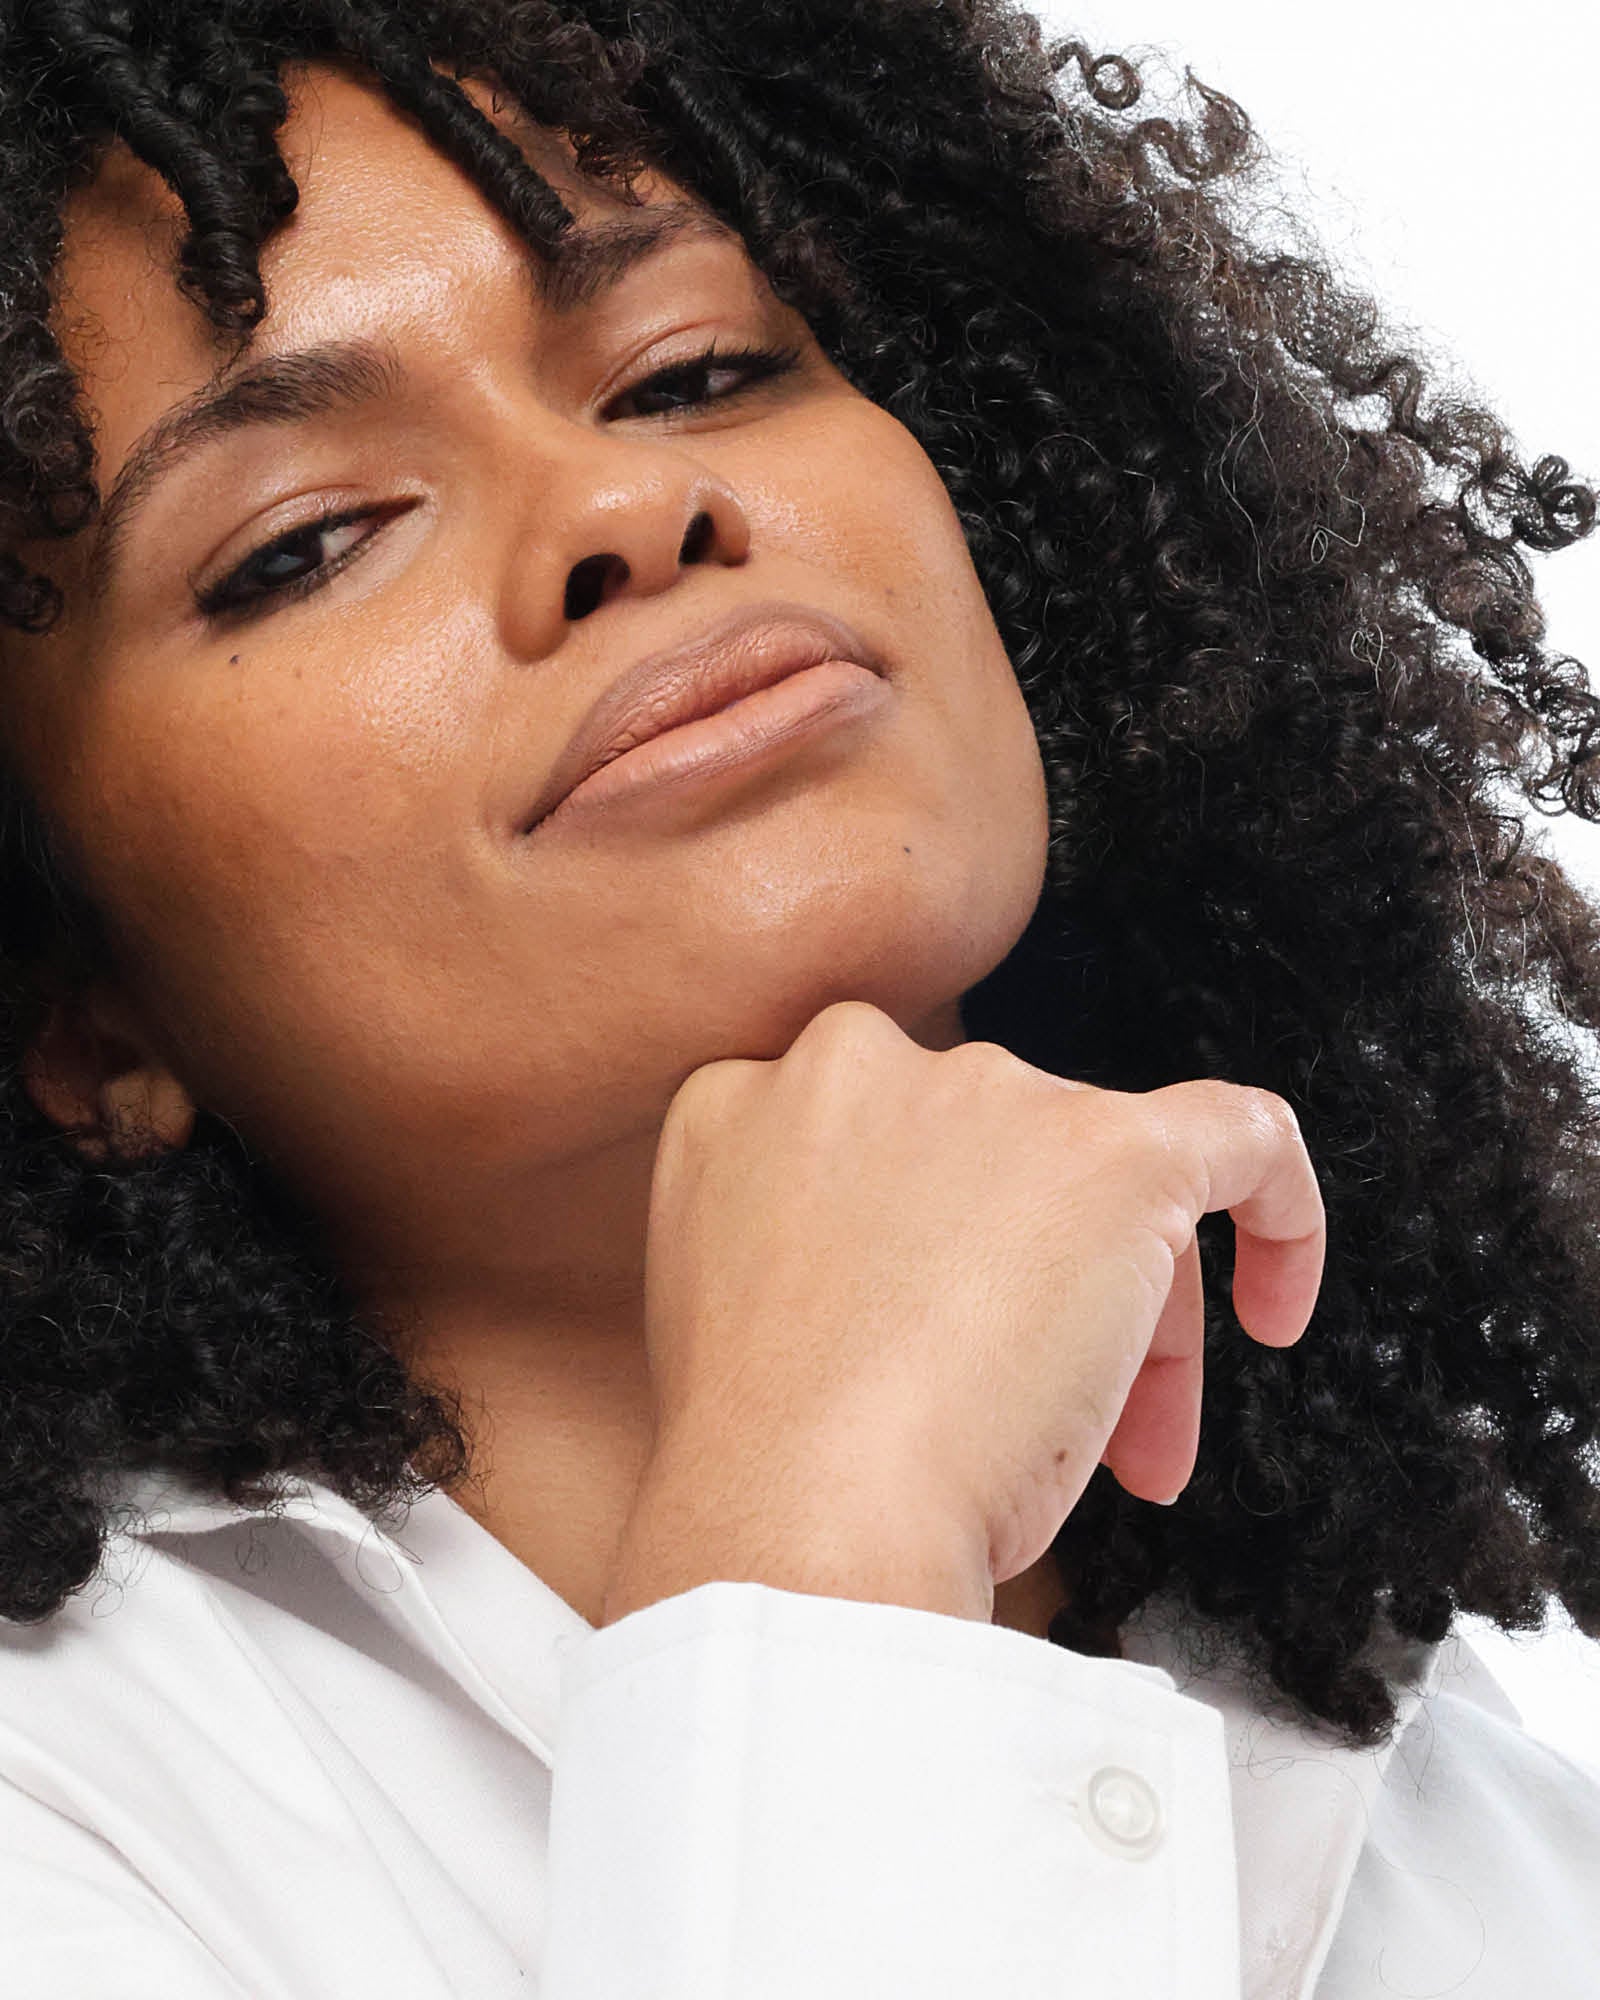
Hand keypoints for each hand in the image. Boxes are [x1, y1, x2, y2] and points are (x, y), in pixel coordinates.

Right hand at [602, 999, 1323, 1624]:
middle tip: (1052, 1423)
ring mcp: (987, 1096)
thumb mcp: (756, 1310)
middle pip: (994, 1160)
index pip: (880, 1151)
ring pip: (1097, 1175)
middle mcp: (859, 1066)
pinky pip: (1240, 1133)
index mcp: (745, 1101)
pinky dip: (1281, 1210)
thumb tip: (928, 1281)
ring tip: (1127, 1454)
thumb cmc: (770, 1460)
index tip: (947, 1348)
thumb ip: (821, 1245)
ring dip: (1124, 1313)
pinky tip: (1277, 1303)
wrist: (805, 1512)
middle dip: (1033, 1286)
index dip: (931, 1253)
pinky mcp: (1114, 1148)